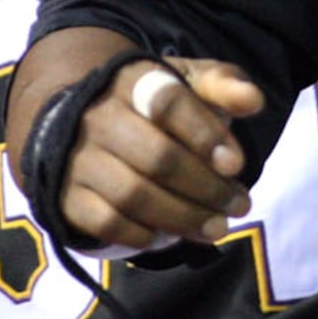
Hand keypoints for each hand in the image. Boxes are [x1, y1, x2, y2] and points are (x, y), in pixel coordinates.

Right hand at [57, 56, 264, 252]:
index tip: (236, 164)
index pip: (169, 103)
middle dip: (205, 187)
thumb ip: (222, 85)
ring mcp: (76, 159)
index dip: (205, 134)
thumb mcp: (185, 82)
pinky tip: (169, 237)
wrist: (75, 120)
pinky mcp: (63, 195)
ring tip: (216, 228)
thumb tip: (253, 101)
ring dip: (182, 217)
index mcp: (132, 81)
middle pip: (156, 157)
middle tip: (240, 206)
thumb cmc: (149, 103)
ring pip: (132, 195)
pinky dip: (140, 234)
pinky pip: (103, 222)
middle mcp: (98, 118)